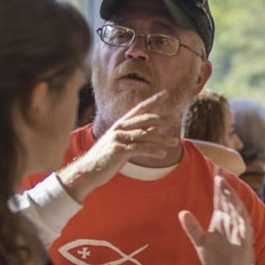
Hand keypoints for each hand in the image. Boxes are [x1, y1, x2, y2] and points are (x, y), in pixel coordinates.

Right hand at [60, 92, 179, 201]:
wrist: (88, 171)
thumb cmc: (106, 158)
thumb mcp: (124, 143)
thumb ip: (139, 134)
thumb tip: (157, 127)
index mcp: (121, 124)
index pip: (139, 108)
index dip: (153, 100)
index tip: (166, 93)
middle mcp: (119, 128)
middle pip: (145, 118)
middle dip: (163, 118)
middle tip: (177, 120)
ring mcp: (118, 138)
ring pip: (145, 134)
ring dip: (162, 139)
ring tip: (174, 143)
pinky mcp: (118, 150)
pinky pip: (140, 148)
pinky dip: (152, 151)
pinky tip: (162, 154)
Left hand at [178, 175, 256, 264]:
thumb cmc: (217, 258)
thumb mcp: (200, 242)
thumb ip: (192, 228)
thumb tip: (182, 212)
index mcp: (219, 219)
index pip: (219, 197)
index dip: (218, 184)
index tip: (215, 167)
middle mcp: (230, 221)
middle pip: (228, 200)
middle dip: (224, 186)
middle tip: (219, 171)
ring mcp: (238, 230)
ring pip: (237, 210)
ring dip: (232, 199)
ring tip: (226, 187)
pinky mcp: (245, 241)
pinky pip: (244, 228)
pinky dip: (242, 219)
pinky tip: (238, 210)